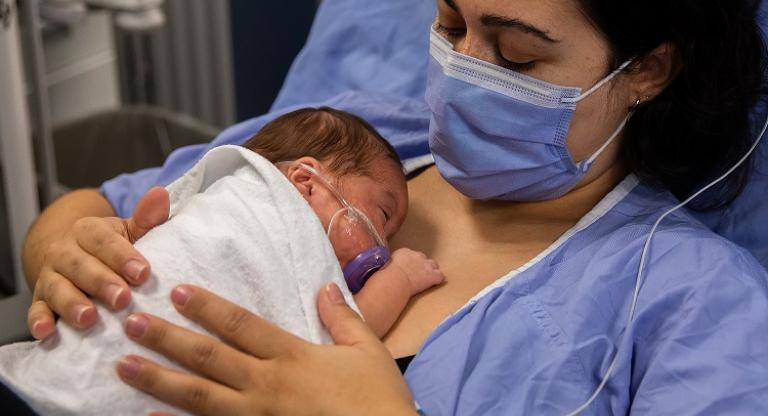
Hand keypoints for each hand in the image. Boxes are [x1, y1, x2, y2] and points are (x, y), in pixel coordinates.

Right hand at [27, 187, 169, 338]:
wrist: (74, 256)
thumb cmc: (111, 248)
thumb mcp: (130, 232)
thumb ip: (146, 219)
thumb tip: (160, 195)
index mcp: (87, 230)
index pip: (104, 240)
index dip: (123, 256)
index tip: (144, 273)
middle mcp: (64, 251)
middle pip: (81, 265)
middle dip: (101, 282)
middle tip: (123, 298)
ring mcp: (50, 276)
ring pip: (57, 288)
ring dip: (72, 304)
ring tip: (89, 318)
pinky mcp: (40, 300)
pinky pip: (36, 310)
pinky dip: (39, 321)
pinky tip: (47, 331)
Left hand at [117, 283, 417, 415]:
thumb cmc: (378, 400)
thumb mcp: (368, 352)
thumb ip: (344, 319)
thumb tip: (326, 288)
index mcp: (292, 356)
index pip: (241, 325)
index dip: (208, 306)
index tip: (176, 291)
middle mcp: (267, 384)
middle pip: (209, 357)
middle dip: (167, 338)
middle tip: (131, 322)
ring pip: (199, 396)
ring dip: (159, 379)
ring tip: (123, 366)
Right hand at [388, 248, 444, 293]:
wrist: (395, 280)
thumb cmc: (386, 276)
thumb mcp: (385, 266)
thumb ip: (390, 264)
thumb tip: (387, 268)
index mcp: (404, 252)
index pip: (411, 255)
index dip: (411, 262)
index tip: (409, 268)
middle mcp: (417, 256)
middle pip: (424, 258)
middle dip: (422, 265)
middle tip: (418, 274)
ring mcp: (426, 265)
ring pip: (434, 265)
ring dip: (431, 271)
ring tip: (427, 278)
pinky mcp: (432, 275)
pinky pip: (440, 276)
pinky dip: (438, 280)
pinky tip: (435, 284)